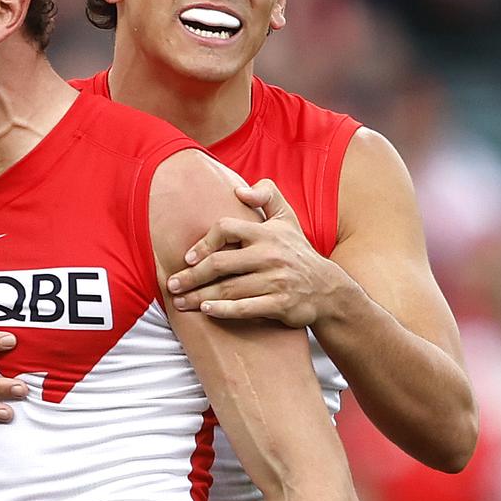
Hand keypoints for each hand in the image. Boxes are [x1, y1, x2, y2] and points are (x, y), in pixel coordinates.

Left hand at [166, 179, 347, 327]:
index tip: (187, 257)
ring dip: (200, 296)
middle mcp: (270, 255)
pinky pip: (246, 308)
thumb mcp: (287, 218)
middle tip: (172, 284)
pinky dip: (224, 311)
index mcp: (266, 233)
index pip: (226, 228)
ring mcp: (276, 280)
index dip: (203, 242)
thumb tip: (238, 190)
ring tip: (180, 302)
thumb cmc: (297, 251)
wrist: (327, 289)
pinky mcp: (281, 304)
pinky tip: (207, 311)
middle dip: (191, 276)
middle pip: (220, 264)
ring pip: (228, 289)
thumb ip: (267, 195)